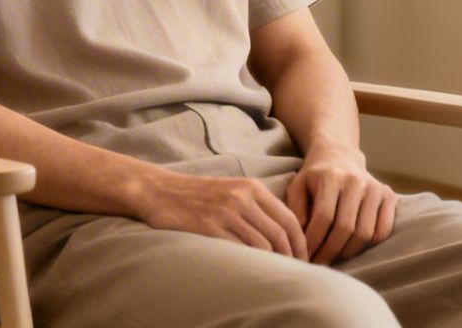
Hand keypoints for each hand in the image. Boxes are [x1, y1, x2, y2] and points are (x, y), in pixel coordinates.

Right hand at [133, 169, 307, 257]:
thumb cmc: (198, 195)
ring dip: (272, 263)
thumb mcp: (232, 190)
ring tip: (274, 275)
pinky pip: (239, 249)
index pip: (289, 219)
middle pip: (280, 234)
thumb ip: (257, 206)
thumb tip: (285, 235)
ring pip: (263, 244)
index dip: (300, 243)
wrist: (160, 191)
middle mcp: (242, 198)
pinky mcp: (209, 227)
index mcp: (251, 187)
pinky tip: (251, 270)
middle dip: (291, 257)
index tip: (302, 259)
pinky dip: (250, 262)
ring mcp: (225, 212)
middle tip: (293, 273)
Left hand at [285, 147, 396, 262]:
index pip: (323, 217)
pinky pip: (382, 230)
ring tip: (333, 258)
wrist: (339, 155)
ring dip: (348, 252)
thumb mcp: (297, 187)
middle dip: (330, 251)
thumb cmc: (314, 176)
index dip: (314, 241)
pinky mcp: (388, 195)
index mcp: (330, 176)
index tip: (305, 256)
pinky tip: (352, 248)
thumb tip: (302, 241)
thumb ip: (296, 212)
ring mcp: (375, 188)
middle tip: (319, 263)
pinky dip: (368, 246)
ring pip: (365, 233)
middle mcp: (356, 181)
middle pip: (345, 228)